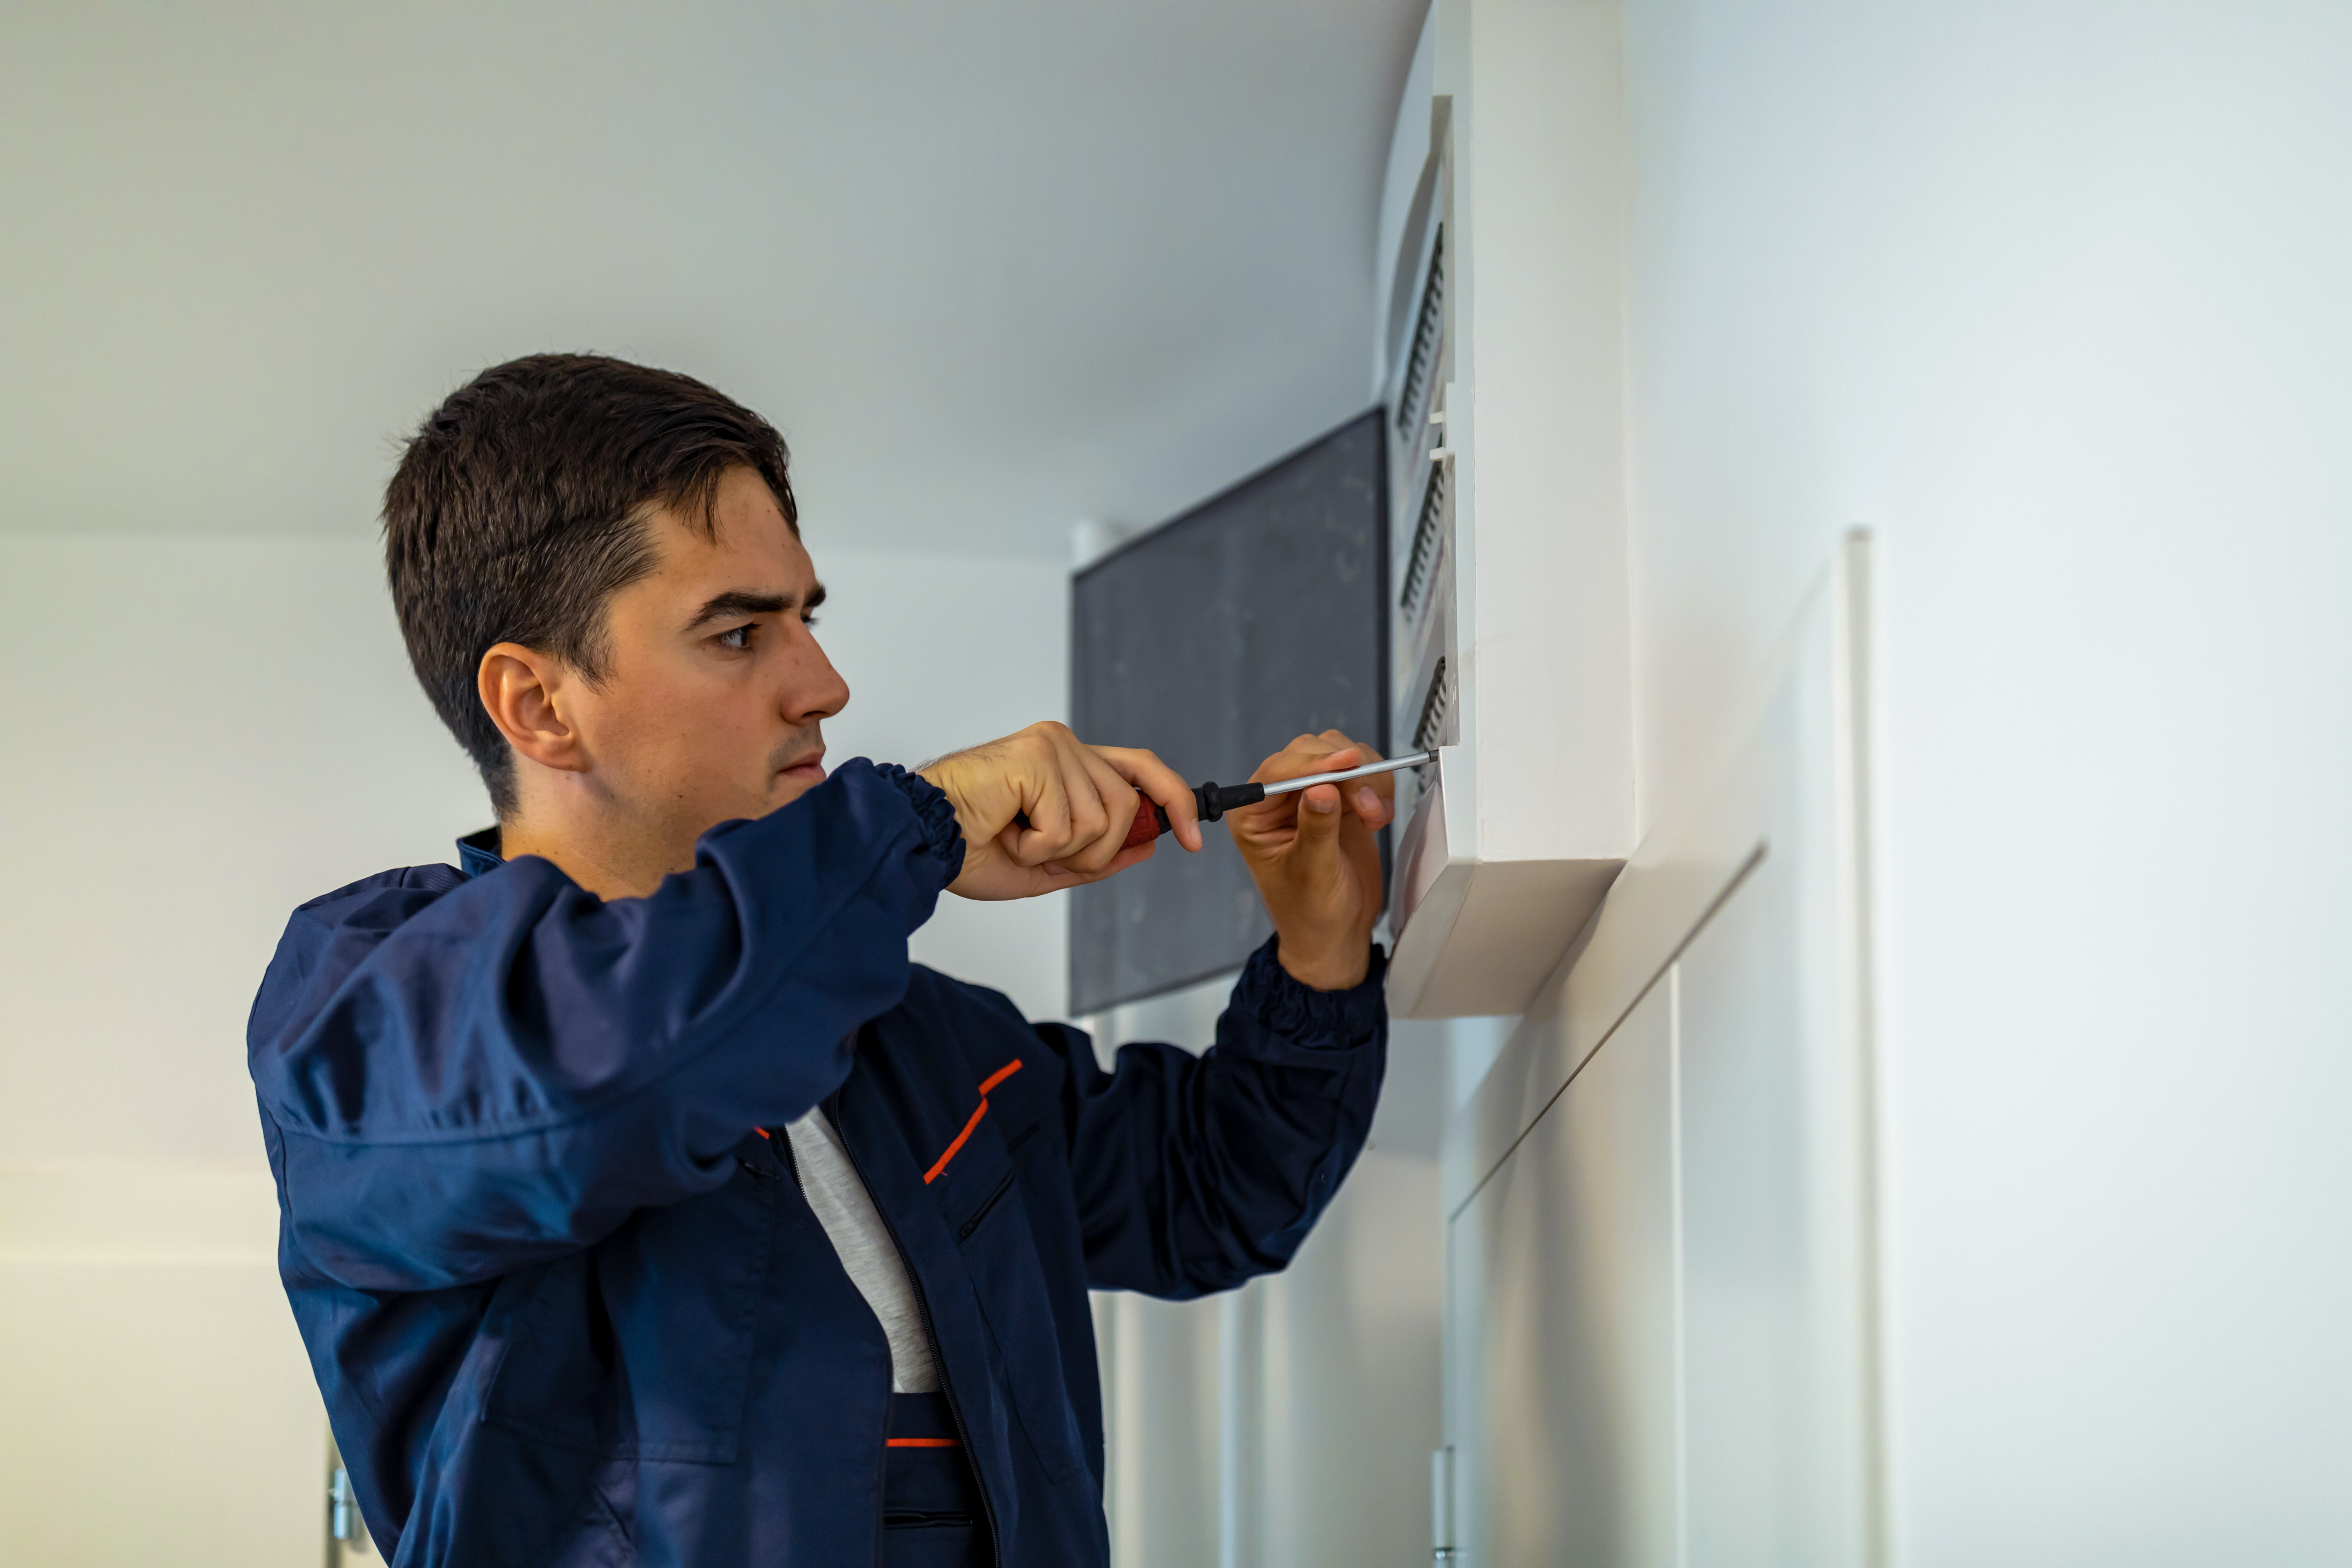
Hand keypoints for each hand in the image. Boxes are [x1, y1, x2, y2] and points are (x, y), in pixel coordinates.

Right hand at [918, 722, 1202, 900]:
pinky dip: (1036, 845)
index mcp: (1069, 762)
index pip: (1140, 769)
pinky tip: (1005, 831)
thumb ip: (1100, 854)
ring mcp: (1052, 746)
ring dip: (1059, 849)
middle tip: (1044, 852)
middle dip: (1097, 850)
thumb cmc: (970, 846)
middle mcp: (1064, 745)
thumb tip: (1152, 844)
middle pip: (1127, 806)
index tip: (1192, 840)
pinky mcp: (1036, 757)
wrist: (921, 840)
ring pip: (1102, 821)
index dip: (1173, 801)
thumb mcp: (1050, 863)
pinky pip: (1067, 825)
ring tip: (1016, 837)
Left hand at [1226, 731, 1393, 989]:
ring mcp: (1311, 797)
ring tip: (1374, 816)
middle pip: (1310, 753)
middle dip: (1345, 773)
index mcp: (1253, 815)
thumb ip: (1316, 828)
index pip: (1278, 771)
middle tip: (1366, 805)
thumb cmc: (1311, 913)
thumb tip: (1321, 788)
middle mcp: (1278, 801)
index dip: (1313, 763)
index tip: (1347, 763)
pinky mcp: (1340, 801)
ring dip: (1365, 779)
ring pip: (1338, 756)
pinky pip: (1360, 773)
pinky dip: (1376, 786)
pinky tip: (1378, 816)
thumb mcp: (1312, 873)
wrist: (1337, 935)